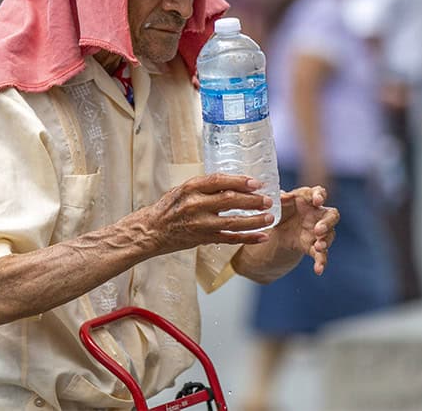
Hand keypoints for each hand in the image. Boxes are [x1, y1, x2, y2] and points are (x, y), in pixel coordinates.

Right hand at [129, 173, 274, 255]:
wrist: (151, 231)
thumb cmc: (168, 207)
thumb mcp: (183, 189)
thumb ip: (206, 187)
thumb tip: (236, 183)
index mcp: (191, 188)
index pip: (219, 181)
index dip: (240, 181)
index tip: (256, 183)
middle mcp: (195, 205)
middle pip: (229, 201)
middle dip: (252, 201)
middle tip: (268, 200)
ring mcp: (200, 224)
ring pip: (232, 222)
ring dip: (254, 220)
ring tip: (269, 218)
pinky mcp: (203, 239)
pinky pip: (229, 239)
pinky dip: (248, 238)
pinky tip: (262, 236)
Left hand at [273, 185, 338, 275]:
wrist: (278, 231)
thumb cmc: (281, 211)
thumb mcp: (278, 205)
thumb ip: (280, 199)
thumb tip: (283, 195)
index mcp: (308, 199)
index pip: (319, 193)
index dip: (320, 195)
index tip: (318, 201)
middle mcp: (318, 214)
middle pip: (332, 215)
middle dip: (327, 223)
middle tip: (318, 229)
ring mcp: (318, 231)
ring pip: (329, 235)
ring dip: (325, 241)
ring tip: (319, 247)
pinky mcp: (314, 246)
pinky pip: (322, 254)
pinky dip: (321, 262)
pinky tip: (319, 270)